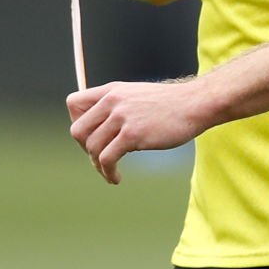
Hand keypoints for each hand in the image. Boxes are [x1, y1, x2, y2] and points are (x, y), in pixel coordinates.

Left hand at [67, 78, 205, 184]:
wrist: (195, 104)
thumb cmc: (170, 105)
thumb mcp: (138, 96)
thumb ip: (118, 106)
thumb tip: (98, 129)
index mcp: (112, 90)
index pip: (73, 103)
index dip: (78, 122)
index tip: (94, 134)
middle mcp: (113, 100)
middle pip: (77, 130)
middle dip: (85, 148)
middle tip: (102, 155)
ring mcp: (122, 117)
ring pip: (92, 148)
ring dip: (98, 166)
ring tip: (111, 171)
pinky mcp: (132, 134)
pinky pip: (107, 159)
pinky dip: (108, 173)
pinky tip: (117, 178)